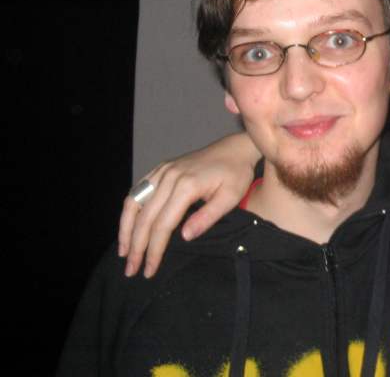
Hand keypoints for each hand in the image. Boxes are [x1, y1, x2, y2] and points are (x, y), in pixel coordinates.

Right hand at [119, 132, 258, 277]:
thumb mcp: (230, 197)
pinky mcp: (161, 168)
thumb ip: (207, 217)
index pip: (163, 224)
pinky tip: (128, 226)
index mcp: (186, 185)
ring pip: (134, 202)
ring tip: (124, 252)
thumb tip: (184, 237)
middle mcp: (169, 176)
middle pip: (145, 217)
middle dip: (136, 246)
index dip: (155, 249)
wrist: (234, 148)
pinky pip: (138, 190)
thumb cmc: (235, 174)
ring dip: (126, 230)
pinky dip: (129, 210)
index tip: (150, 270)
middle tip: (131, 270)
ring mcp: (162, 170)